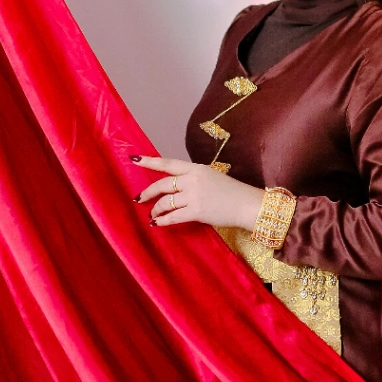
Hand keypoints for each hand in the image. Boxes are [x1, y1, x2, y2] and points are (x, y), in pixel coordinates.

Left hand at [132, 155, 264, 230]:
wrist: (247, 204)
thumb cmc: (231, 192)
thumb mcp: (212, 177)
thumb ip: (193, 179)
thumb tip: (175, 187)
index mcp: (196, 168)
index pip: (168, 163)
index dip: (150, 161)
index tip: (134, 159)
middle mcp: (193, 179)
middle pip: (162, 184)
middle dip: (148, 192)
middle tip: (139, 199)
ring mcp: (194, 195)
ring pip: (165, 201)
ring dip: (156, 209)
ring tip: (153, 214)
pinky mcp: (196, 211)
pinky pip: (173, 216)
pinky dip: (162, 220)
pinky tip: (157, 223)